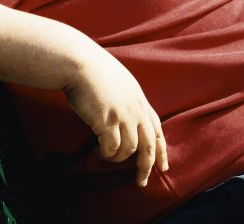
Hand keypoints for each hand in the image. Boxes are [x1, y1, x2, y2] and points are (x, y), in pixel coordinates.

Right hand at [63, 49, 167, 186]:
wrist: (80, 63)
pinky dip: (106, 154)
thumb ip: (129, 102)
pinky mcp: (107, 121)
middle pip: (149, 145)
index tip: (163, 167)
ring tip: (105, 156)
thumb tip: (128, 119)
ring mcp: (123, 115)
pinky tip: (97, 151)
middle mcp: (137, 110)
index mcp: (141, 101)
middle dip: (146, 166)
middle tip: (141, 181)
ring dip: (117, 159)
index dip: (162, 150)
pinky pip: (112, 148)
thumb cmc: (95, 71)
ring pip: (129, 150)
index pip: (158, 130)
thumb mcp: (122, 84)